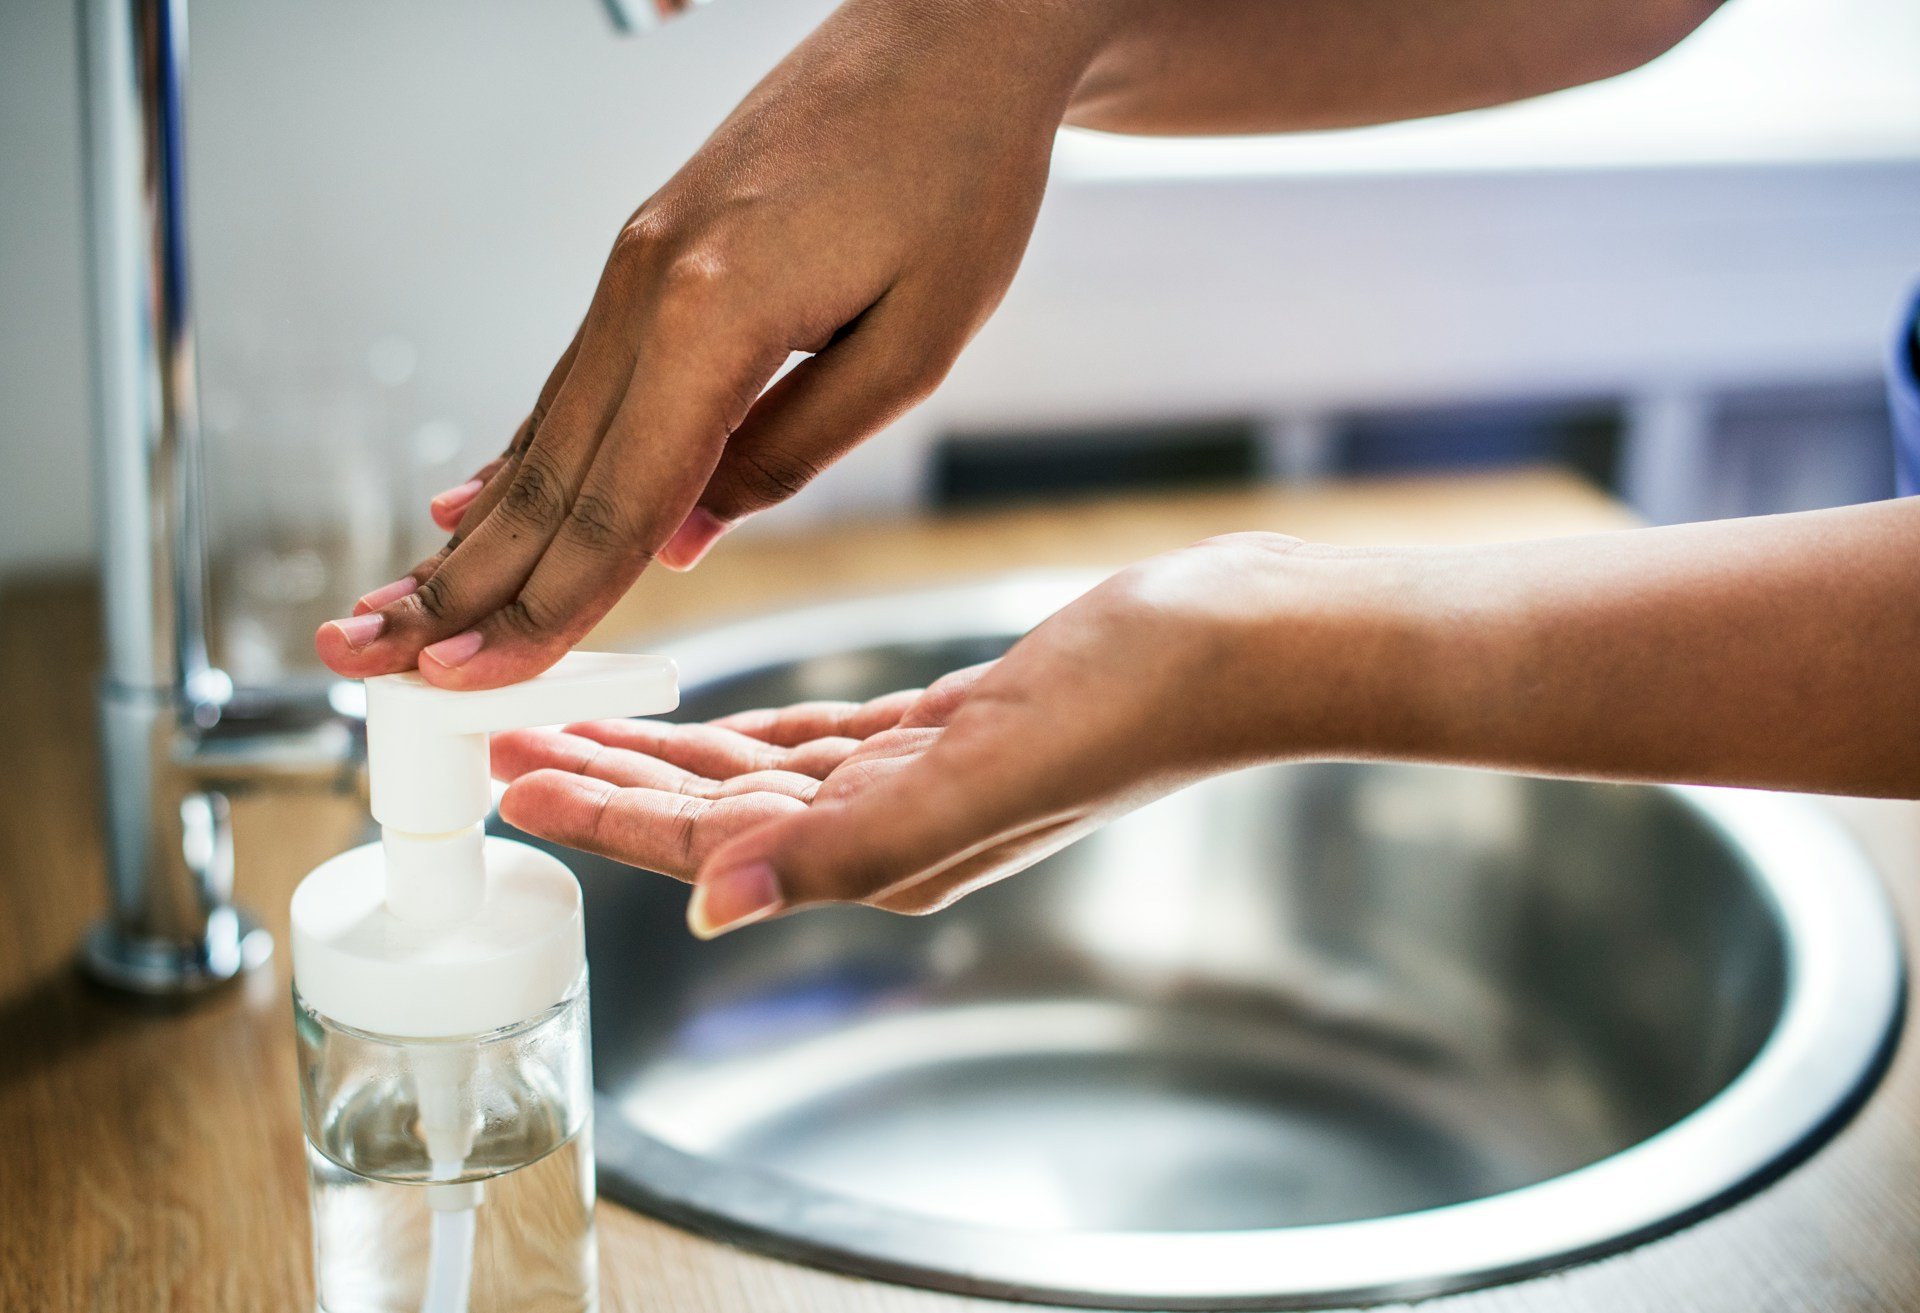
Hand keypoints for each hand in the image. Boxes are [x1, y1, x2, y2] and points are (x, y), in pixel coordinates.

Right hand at [317, 0, 1125, 689]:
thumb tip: (688, 539)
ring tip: (395, 605)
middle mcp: (646, 285)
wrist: (949, 38)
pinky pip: (569, 381)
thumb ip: (792, 446)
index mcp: (714, 311)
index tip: (472, 678)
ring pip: (541, 431)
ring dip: (470, 535)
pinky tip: (470, 503)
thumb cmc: (958, 178)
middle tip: (368, 664)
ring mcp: (635, 265)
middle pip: (545, 475)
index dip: (545, 606)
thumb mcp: (915, 343)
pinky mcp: (648, 255)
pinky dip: (514, 454)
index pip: (617, 501)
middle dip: (463, 588)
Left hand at [491, 533, 1396, 934]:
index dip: (608, 815)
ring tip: (581, 724)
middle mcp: (894, 829)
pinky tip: (710, 719)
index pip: (713, 843)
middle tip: (513, 744)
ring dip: (664, 753)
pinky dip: (751, 732)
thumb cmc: (1135, 704)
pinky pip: (819, 742)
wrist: (1236, 645)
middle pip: (716, 813)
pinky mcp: (947, 732)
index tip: (516, 783)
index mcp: (888, 850)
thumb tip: (716, 908)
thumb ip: (851, 847)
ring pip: (757, 776)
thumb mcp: (985, 774)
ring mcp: (921, 782)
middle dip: (611, 782)